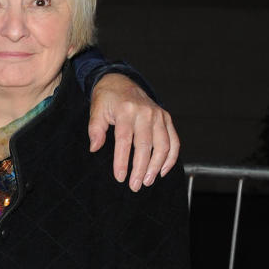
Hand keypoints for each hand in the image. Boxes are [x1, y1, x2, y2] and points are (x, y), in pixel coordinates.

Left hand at [88, 76, 179, 190]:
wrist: (120, 81)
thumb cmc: (107, 99)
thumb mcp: (96, 111)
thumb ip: (95, 129)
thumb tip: (95, 148)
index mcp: (126, 110)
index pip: (124, 140)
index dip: (122, 161)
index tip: (120, 177)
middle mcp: (145, 112)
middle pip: (145, 145)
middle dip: (140, 169)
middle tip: (135, 186)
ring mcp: (158, 115)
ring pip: (163, 145)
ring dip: (156, 166)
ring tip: (147, 181)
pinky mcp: (166, 118)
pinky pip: (174, 140)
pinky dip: (171, 157)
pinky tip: (162, 171)